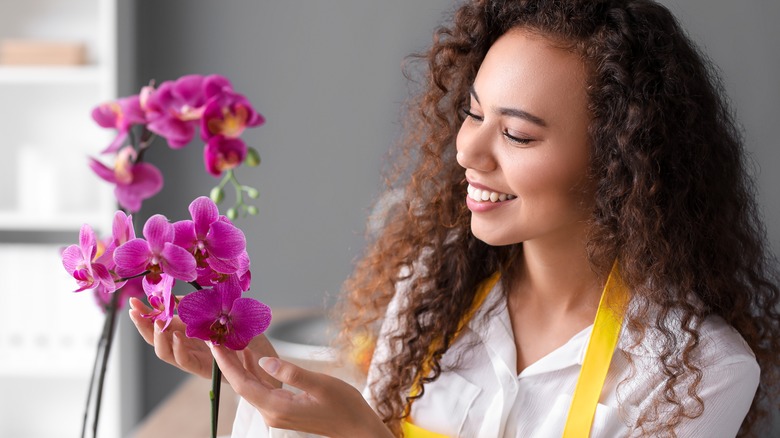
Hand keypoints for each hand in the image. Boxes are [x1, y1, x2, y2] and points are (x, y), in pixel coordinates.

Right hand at [129, 297, 279, 387]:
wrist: (268, 356)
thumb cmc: (247, 333)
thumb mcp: (223, 313)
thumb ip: (200, 308)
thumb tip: (176, 297)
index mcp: (190, 332)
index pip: (161, 324)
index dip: (147, 315)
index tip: (136, 301)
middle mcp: (189, 346)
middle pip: (157, 339)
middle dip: (144, 325)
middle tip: (134, 310)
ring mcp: (197, 358)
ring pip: (166, 353)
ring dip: (158, 338)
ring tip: (156, 323)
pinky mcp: (208, 369)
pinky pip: (187, 363)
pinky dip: (180, 351)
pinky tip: (177, 338)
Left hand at [210, 345, 392, 437]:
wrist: (357, 427)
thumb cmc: (344, 405)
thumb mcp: (320, 384)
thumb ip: (291, 372)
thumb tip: (264, 362)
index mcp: (278, 407)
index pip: (243, 384)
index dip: (226, 364)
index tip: (214, 344)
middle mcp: (272, 413)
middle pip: (243, 385)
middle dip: (228, 362)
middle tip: (217, 337)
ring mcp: (277, 413)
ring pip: (251, 387)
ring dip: (240, 365)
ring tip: (230, 341)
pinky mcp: (283, 410)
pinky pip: (262, 389)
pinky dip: (254, 372)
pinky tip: (252, 356)